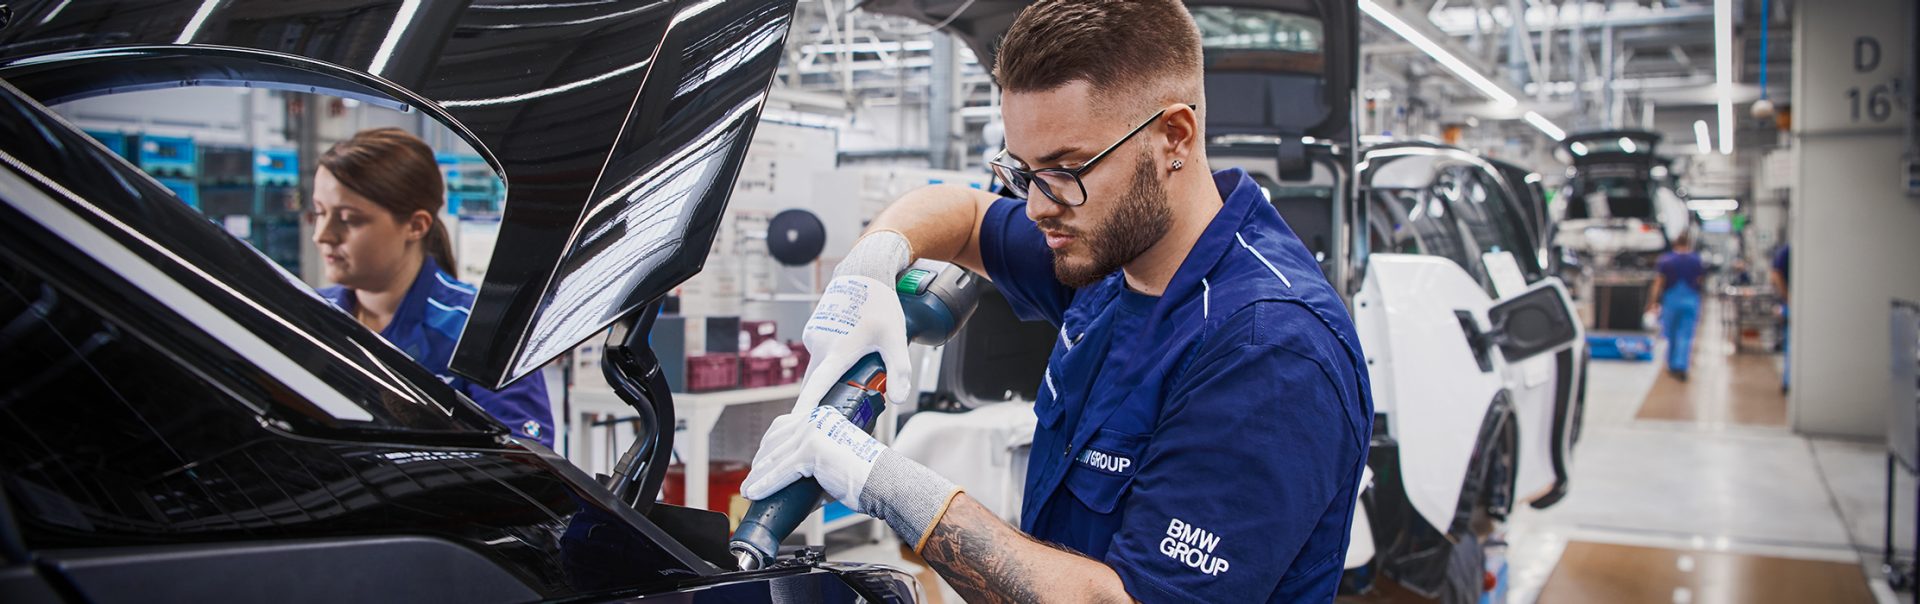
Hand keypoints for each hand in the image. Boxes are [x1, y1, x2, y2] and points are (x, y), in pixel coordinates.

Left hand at [742, 406, 884, 509]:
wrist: (883, 481)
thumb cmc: (865, 475)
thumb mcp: (832, 462)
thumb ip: (813, 466)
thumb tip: (794, 482)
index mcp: (823, 416)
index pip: (784, 425)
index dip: (768, 444)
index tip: (759, 461)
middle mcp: (817, 419)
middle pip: (776, 439)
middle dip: (760, 461)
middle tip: (751, 478)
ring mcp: (814, 433)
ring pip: (775, 457)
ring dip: (758, 476)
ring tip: (749, 489)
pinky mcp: (812, 451)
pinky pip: (781, 471)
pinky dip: (766, 484)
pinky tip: (756, 493)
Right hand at [796, 274, 913, 410]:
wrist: (863, 272)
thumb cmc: (879, 304)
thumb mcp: (895, 338)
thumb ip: (899, 370)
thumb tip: (898, 398)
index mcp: (837, 351)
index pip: (815, 388)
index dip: (805, 409)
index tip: (795, 426)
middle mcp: (820, 345)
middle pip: (816, 383)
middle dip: (824, 397)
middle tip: (841, 404)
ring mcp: (814, 336)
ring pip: (819, 367)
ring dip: (831, 374)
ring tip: (857, 362)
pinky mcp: (813, 329)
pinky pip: (820, 352)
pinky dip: (830, 358)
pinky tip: (849, 347)